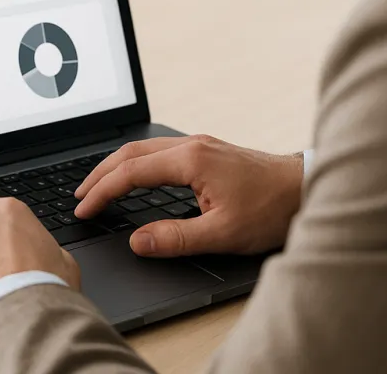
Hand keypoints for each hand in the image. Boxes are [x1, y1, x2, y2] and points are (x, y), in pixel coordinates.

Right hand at [74, 135, 303, 257]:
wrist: (306, 188)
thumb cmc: (271, 209)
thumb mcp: (223, 233)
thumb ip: (176, 238)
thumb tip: (138, 242)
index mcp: (191, 159)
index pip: (131, 173)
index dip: (102, 192)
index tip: (84, 210)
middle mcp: (193, 145)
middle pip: (131, 152)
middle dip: (100, 173)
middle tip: (79, 196)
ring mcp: (201, 144)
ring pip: (145, 148)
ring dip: (117, 166)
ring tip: (98, 185)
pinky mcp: (209, 150)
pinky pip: (160, 150)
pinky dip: (137, 163)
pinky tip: (136, 176)